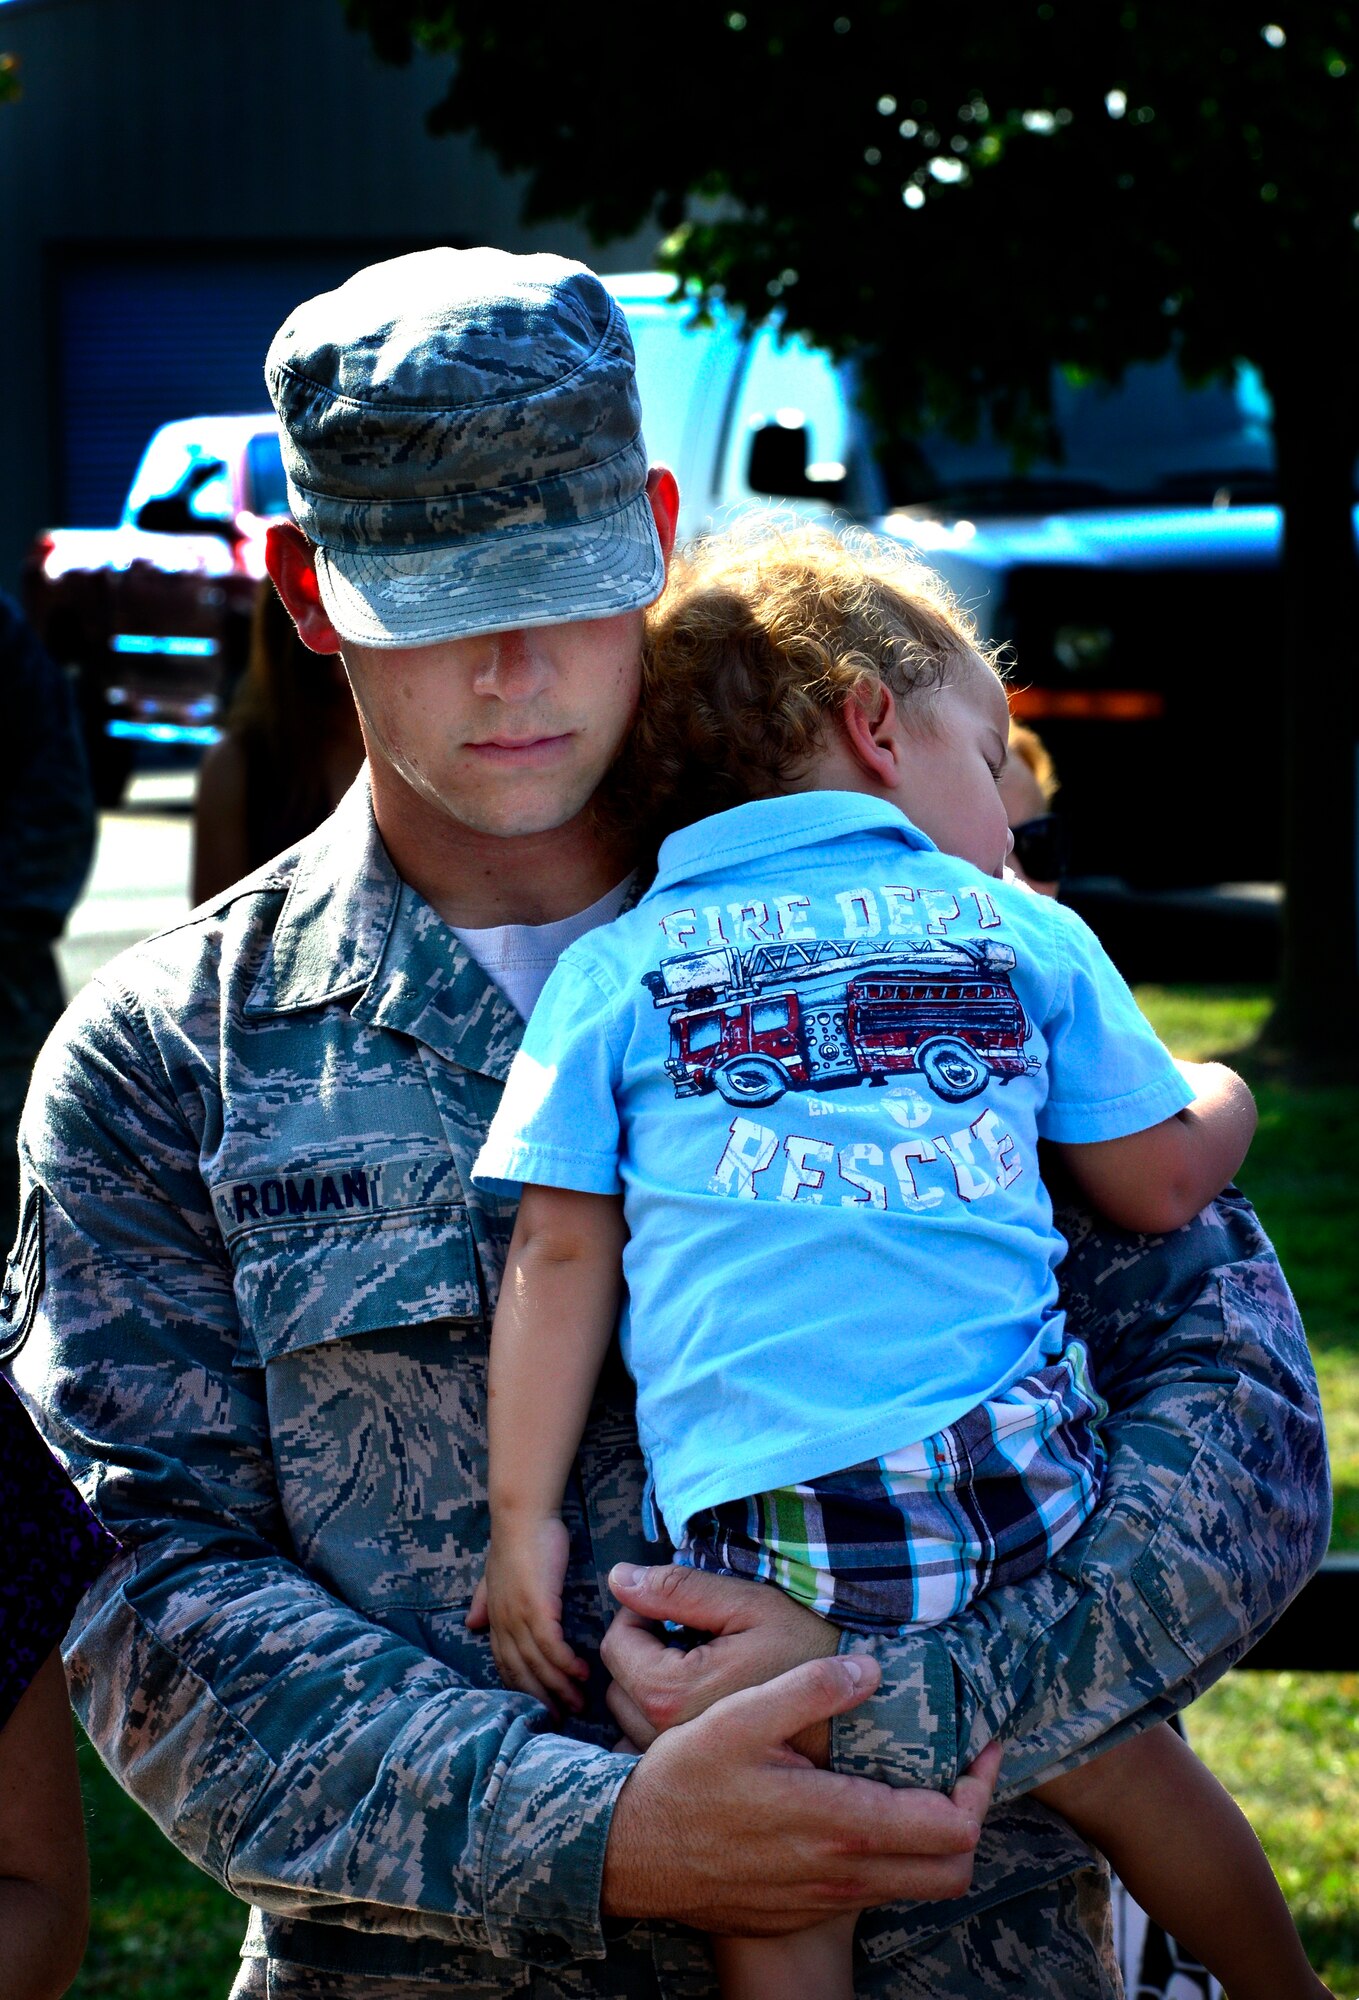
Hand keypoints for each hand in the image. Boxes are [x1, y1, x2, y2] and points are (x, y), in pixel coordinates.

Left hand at [465, 1517, 587, 1714]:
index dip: (521, 1689)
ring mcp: (518, 1616)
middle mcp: (503, 1623)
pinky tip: (581, 1674)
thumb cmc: (516, 1540)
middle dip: (540, 1699)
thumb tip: (471, 1624)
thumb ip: (484, 1600)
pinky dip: (566, 1664)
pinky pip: (552, 1646)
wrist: (522, 1515)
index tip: (537, 1707)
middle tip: (560, 1720)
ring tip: (579, 1703)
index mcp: (494, 1618)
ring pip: (538, 1665)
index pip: (504, 1665)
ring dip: (559, 1688)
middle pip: (520, 1673)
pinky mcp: (537, 1607)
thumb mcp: (494, 1574)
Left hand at [601, 1562, 839, 1760]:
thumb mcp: (748, 1604)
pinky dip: (667, 1721)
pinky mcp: (695, 1779)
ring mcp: (679, 1766)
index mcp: (671, 1693)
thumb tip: (619, 1576)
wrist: (863, 1714)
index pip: (618, 1642)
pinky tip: (709, 1708)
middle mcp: (665, 1739)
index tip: (685, 1610)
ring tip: (709, 1671)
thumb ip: (677, 1590)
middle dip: (647, 1651)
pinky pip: (651, 1744)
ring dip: (655, 1685)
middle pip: (619, 1681)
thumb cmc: (809, 1650)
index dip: (643, 1612)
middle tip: (698, 1639)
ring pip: (632, 1713)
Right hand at [601, 1653, 999, 1932]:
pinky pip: (876, 1891)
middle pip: (952, 1870)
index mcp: (840, 1822)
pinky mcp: (805, 1907)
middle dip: (970, 1818)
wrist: (632, 1855)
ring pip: (918, 1886)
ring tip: (919, 1785)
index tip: (981, 1747)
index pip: (952, 1825)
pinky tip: (864, 1810)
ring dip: (933, 1840)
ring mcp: (825, 1898)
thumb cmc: (684, 1781)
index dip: (980, 1786)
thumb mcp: (740, 1717)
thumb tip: (872, 1669)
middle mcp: (844, 1872)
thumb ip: (811, 1689)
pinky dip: (893, 1856)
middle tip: (961, 1770)